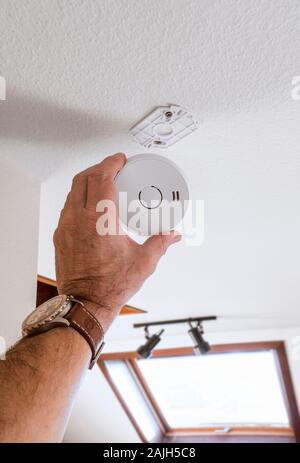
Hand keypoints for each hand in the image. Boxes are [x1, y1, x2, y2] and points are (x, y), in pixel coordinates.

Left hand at [54, 153, 180, 329]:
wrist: (85, 304)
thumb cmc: (109, 286)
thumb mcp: (143, 261)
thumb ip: (160, 243)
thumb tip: (171, 235)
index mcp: (100, 220)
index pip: (102, 177)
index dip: (111, 163)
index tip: (119, 160)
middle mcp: (79, 219)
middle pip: (83, 178)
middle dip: (98, 168)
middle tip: (112, 168)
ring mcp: (66, 227)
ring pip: (72, 192)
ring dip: (86, 182)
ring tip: (102, 185)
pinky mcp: (60, 237)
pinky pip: (67, 208)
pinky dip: (78, 199)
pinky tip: (90, 208)